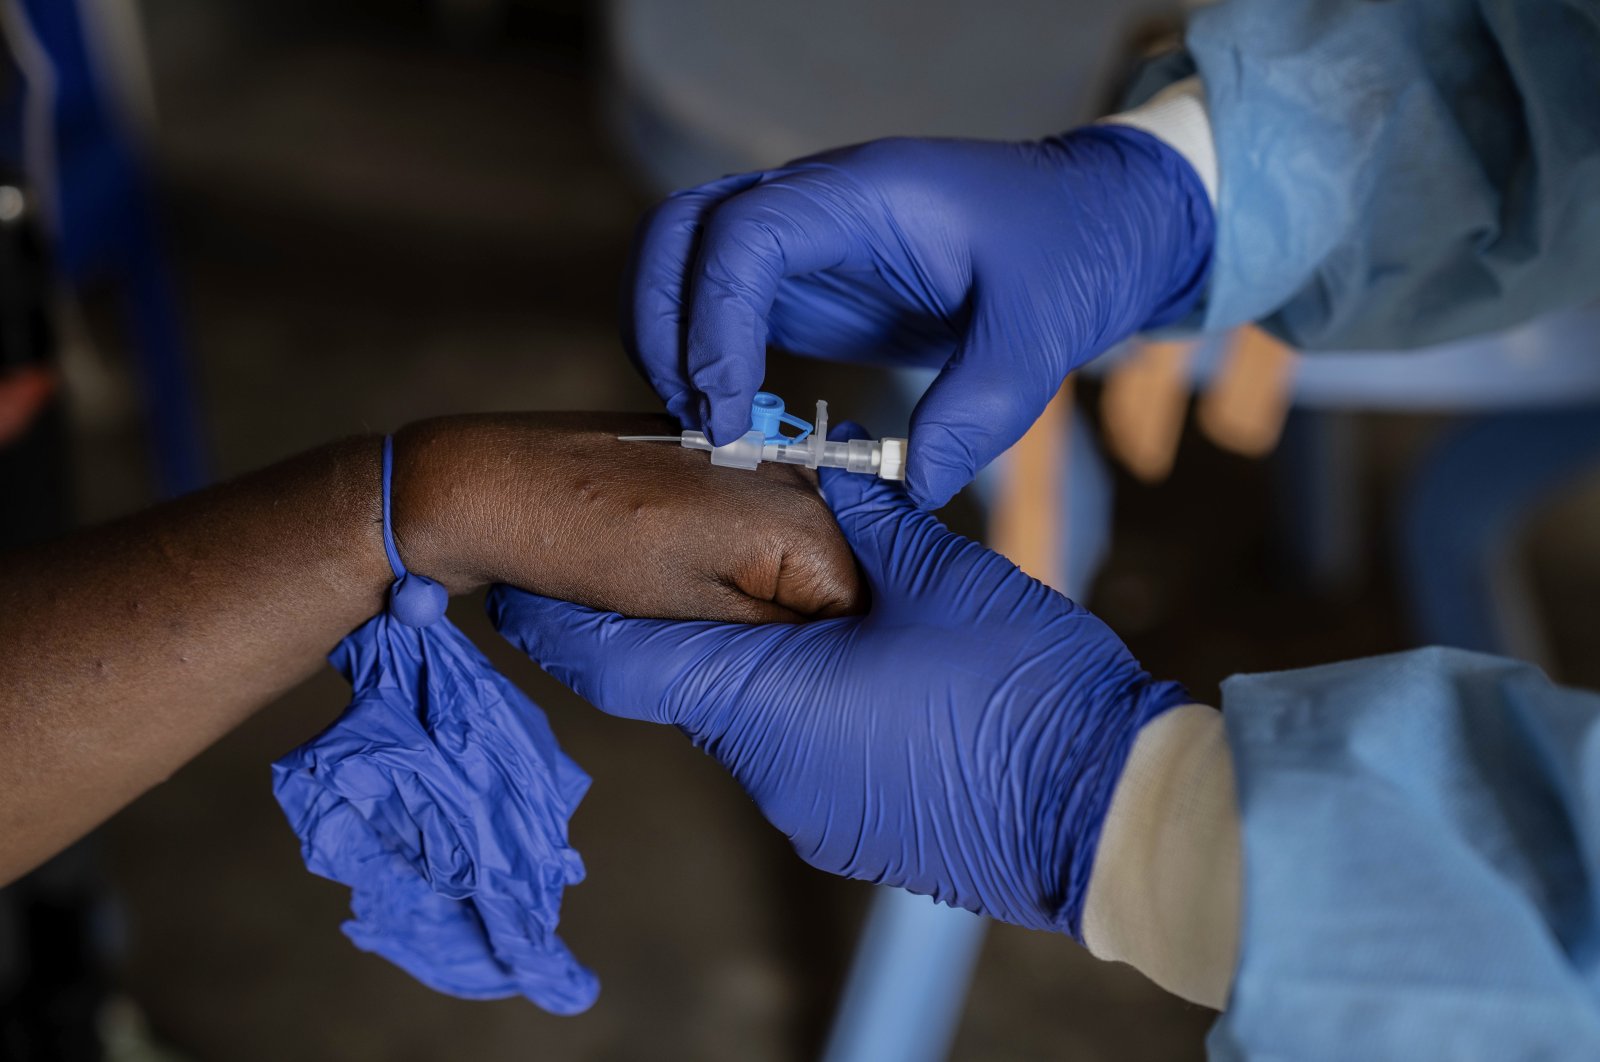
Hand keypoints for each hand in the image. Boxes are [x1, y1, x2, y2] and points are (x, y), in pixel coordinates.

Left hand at [391, 413, 861, 621]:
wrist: (494, 481)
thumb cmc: (583, 546)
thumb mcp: (692, 615)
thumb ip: (775, 634)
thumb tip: (821, 656)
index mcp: (797, 516)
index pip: (854, 609)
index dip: (813, 654)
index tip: (765, 672)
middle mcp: (791, 476)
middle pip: (824, 580)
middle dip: (786, 623)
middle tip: (721, 648)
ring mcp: (756, 459)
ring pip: (786, 557)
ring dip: (754, 594)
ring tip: (684, 602)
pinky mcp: (720, 457)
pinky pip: (752, 528)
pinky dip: (727, 560)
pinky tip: (673, 571)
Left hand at [489, 424, 1188, 936]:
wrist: (1110, 815)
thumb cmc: (1022, 689)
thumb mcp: (937, 573)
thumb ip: (858, 514)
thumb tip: (822, 469)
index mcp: (763, 700)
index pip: (616, 663)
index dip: (561, 619)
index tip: (522, 581)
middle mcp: (765, 771)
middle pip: (684, 682)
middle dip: (684, 617)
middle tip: (696, 549)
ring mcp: (808, 813)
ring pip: (745, 716)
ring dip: (757, 659)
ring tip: (812, 603)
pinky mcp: (850, 832)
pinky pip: (795, 754)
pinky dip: (801, 705)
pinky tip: (863, 671)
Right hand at [626, 126, 1212, 507]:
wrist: (1093, 222)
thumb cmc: (1073, 250)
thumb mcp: (1044, 332)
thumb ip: (979, 411)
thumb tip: (910, 487)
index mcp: (866, 196)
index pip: (745, 235)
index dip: (715, 323)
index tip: (729, 415)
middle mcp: (816, 206)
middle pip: (679, 232)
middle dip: (660, 326)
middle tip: (698, 423)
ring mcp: (804, 241)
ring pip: (681, 260)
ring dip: (668, 339)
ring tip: (707, 427)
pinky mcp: (806, 282)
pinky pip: (719, 303)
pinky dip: (700, 355)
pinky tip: (733, 420)